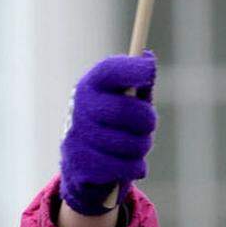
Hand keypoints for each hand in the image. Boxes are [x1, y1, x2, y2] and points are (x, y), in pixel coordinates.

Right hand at [58, 52, 156, 215]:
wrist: (84, 167)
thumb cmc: (114, 125)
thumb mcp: (127, 100)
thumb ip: (139, 83)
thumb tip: (148, 58)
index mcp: (91, 86)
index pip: (109, 71)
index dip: (132, 69)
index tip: (150, 71)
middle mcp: (79, 107)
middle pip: (124, 110)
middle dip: (147, 120)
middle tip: (149, 125)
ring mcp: (75, 135)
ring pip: (128, 143)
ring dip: (142, 147)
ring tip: (138, 146)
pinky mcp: (78, 165)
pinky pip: (121, 168)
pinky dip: (134, 168)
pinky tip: (133, 166)